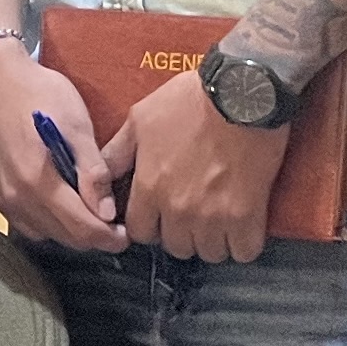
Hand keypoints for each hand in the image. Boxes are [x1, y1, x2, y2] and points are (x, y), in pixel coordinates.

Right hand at [0, 41, 125, 253]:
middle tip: (114, 221)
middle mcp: (16, 196)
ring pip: (45, 234)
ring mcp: (1, 196)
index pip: (83, 229)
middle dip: (94, 236)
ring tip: (87, 211)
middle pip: (65, 238)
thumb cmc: (38, 94)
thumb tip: (107, 211)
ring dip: (70, 231)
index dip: (111, 237)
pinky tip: (58, 204)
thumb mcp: (77, 126)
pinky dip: (47, 223)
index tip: (127, 232)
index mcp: (40, 181)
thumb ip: (92, 172)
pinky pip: (25, 223)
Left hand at [101, 70, 284, 263]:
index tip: (160, 215)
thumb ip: (116, 154)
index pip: (139, 233)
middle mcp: (178, 208)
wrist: (242, 92)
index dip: (149, 225)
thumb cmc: (189, 101)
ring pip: (209, 253)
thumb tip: (98, 179)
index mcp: (149, 187)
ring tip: (218, 220)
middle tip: (192, 214)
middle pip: (175, 247)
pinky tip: (242, 227)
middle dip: (180, 234)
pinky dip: (243, 243)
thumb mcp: (140, 120)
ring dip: (213, 240)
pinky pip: (244, 252)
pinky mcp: (248, 214)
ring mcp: (214, 215)